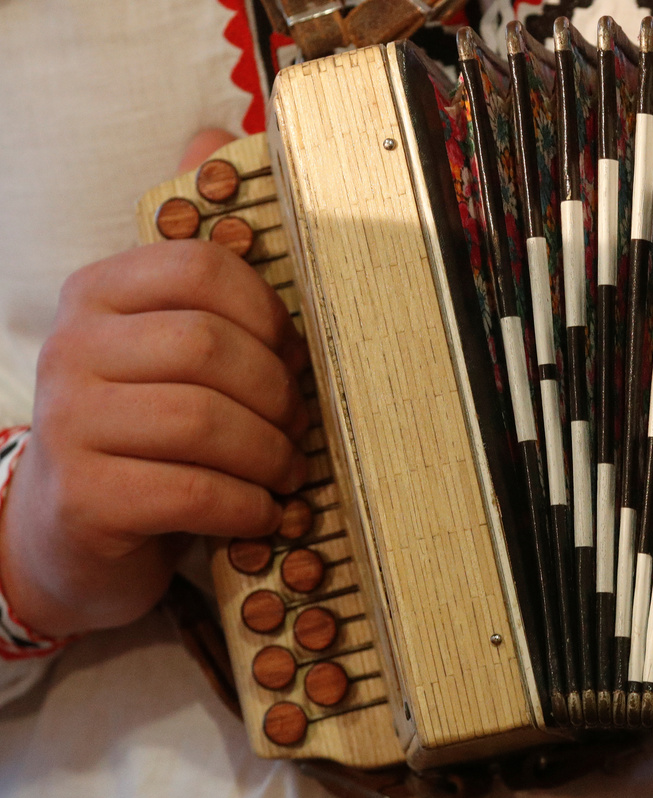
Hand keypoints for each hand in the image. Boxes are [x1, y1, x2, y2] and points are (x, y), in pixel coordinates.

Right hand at [0, 132, 308, 637]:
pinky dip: (248, 505)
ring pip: (207, 422)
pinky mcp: (85, 498)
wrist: (73, 529)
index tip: (294, 354)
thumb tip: (212, 131)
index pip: (201, 267)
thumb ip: (191, 257)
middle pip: (210, 347)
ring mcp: (69, 424)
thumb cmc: (143, 427)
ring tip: (285, 471)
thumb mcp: (161, 340)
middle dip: (278, 392)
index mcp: (98, 294)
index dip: (269, 312)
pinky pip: (195, 492)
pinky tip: (262, 512)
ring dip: (270, 454)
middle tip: (301, 425)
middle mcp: (71, 347)